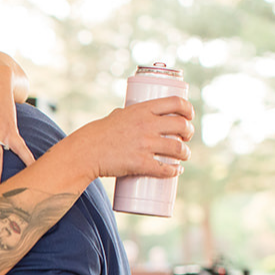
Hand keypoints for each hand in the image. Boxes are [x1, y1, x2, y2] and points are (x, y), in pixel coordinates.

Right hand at [70, 96, 193, 181]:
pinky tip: (176, 171)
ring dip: (185, 153)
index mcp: (143, 110)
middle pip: (181, 126)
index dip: (188, 109)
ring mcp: (145, 145)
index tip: (189, 116)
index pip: (176, 103)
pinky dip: (174, 171)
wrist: (86, 152)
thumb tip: (133, 115)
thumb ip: (129, 114)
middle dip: (189, 132)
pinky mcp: (141, 163)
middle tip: (186, 138)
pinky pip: (165, 169)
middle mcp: (147, 125)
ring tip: (184, 156)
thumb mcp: (116, 116)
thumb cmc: (98, 133)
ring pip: (178, 149)